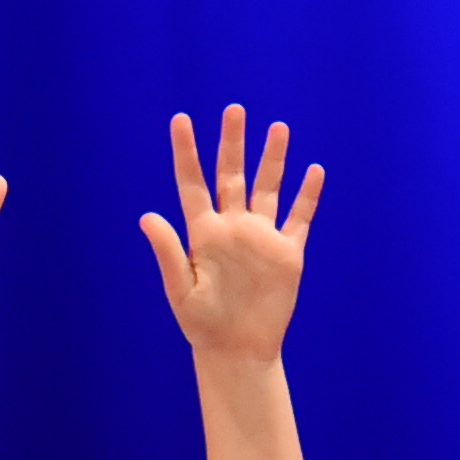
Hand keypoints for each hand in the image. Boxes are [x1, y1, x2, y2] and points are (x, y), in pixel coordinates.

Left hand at [141, 104, 321, 364]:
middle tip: (234, 109)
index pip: (192, 183)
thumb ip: (169, 251)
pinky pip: (299, 218)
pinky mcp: (287, 253)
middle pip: (233, 175)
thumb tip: (146, 216)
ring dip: (273, 159)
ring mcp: (261, 238)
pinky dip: (307, 196)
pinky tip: (314, 171)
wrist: (238, 350)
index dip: (186, 152)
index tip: (181, 119)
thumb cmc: (202, 325)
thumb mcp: (180, 289)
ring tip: (278, 127)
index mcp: (203, 232)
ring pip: (268, 188)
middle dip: (233, 142)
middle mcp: (232, 228)